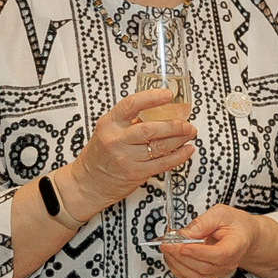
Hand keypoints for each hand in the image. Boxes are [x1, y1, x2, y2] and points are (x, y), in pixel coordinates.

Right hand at [64, 88, 198, 210]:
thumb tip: (159, 110)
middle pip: (150, 129)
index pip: (131, 105)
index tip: (168, 95)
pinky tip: (187, 150)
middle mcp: (116, 139)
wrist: (88, 182)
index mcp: (109, 123)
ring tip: (189, 133)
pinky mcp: (136, 173)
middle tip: (186, 123)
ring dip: (180, 139)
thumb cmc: (100, 155)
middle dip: (174, 125)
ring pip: (160, 146)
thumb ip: (130, 121)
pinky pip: (162, 163)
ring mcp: (126, 157)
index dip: (151, 98)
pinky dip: (179, 156)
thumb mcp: (108, 131)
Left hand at [158, 204, 277, 277]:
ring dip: (177, 263)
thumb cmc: (236, 225)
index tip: (182, 245)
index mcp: (236, 247)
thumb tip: (186, 233)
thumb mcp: (222, 213)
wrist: (244, 236)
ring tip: (167, 249)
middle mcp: (228, 264)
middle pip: (203, 267)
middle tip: (166, 244)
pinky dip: (178, 269)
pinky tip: (171, 257)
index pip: (218, 255)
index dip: (199, 252)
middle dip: (180, 256)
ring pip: (195, 275)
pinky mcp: (209, 275)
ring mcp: (218, 272)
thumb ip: (204, 222)